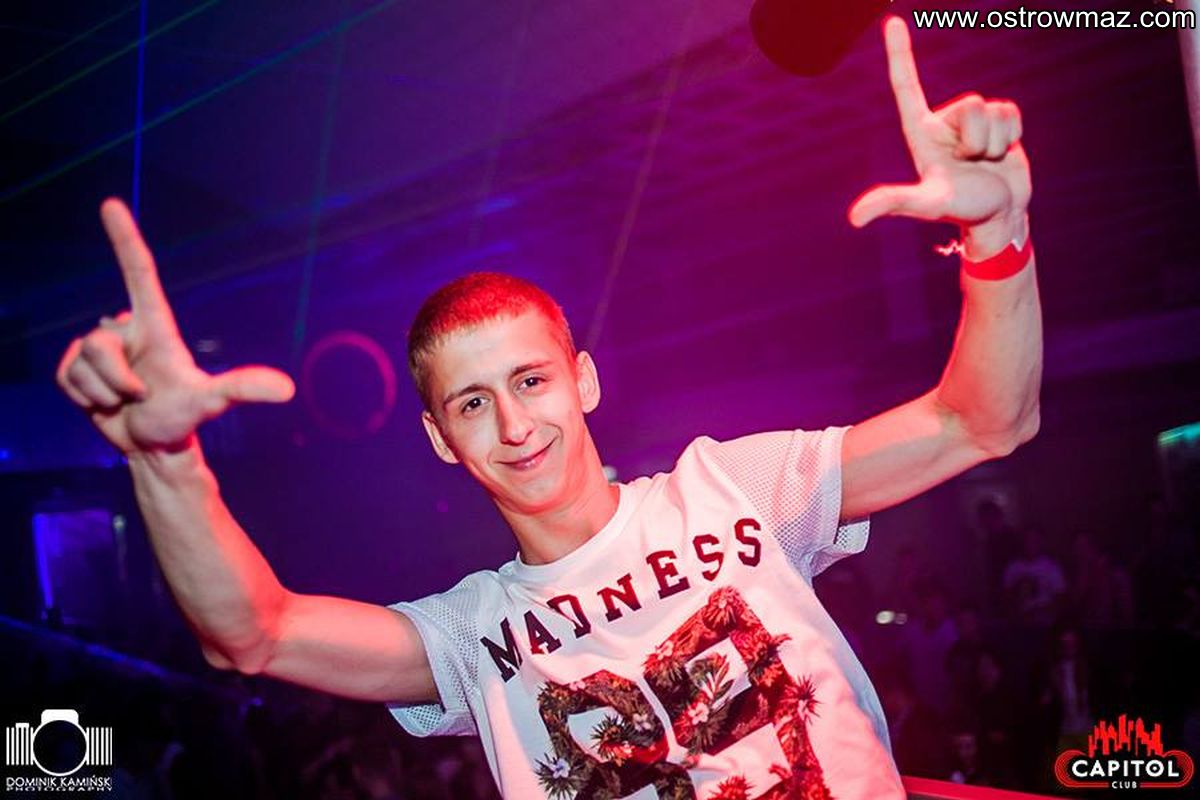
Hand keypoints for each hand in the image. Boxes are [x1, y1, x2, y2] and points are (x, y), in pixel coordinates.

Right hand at [56, 198, 294, 453]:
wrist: (154, 446)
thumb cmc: (184, 417)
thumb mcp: (213, 402)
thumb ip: (243, 390)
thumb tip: (289, 390)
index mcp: (156, 324)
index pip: (138, 273)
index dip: (125, 239)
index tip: (111, 204)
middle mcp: (126, 330)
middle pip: (98, 342)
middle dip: (116, 380)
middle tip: (141, 395)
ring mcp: (98, 348)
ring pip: (81, 362)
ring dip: (102, 392)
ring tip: (125, 400)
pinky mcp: (75, 367)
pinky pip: (64, 378)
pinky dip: (83, 398)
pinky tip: (102, 404)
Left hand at [848, 17, 1030, 256]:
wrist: (1000, 216)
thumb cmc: (961, 209)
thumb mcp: (928, 203)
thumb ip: (895, 203)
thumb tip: (855, 219)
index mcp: (920, 130)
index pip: (906, 85)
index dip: (900, 53)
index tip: (892, 21)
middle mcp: (943, 121)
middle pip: (972, 104)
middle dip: (978, 138)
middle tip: (970, 163)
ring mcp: (971, 121)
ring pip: (994, 108)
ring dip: (996, 141)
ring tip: (984, 162)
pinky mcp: (999, 122)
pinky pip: (1012, 111)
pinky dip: (1013, 136)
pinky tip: (1002, 154)